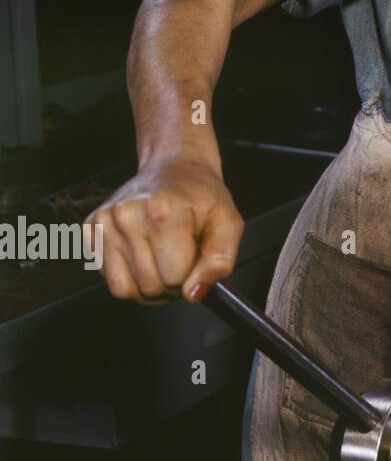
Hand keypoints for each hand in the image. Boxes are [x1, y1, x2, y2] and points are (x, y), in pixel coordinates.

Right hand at [85, 157, 243, 305]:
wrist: (175, 167)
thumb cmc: (201, 195)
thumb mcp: (228, 222)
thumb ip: (220, 260)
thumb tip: (195, 293)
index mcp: (164, 212)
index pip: (175, 278)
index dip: (191, 276)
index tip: (195, 258)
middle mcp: (128, 215)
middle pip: (149, 287)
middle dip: (170, 283)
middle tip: (180, 259)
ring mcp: (104, 222)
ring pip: (124, 290)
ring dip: (147, 285)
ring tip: (162, 259)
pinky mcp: (91, 228)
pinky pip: (107, 279)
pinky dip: (127, 275)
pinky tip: (143, 252)